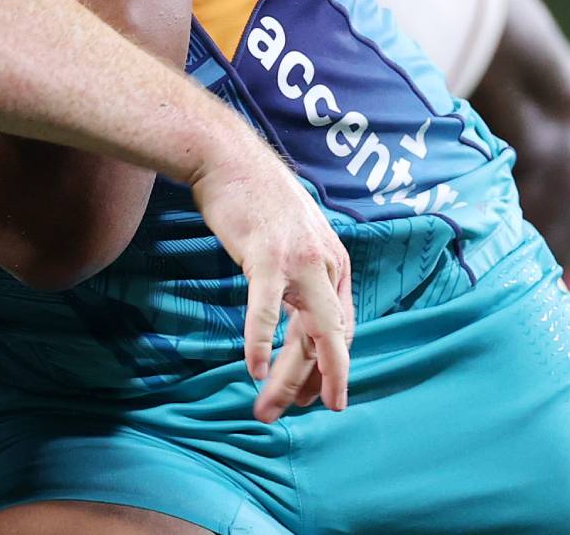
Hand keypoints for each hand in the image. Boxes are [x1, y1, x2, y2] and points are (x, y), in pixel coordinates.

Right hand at [187, 148, 354, 421]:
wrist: (227, 156)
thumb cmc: (254, 196)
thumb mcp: (294, 236)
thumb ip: (303, 272)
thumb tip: (298, 307)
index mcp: (335, 263)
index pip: (342, 328)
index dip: (330, 368)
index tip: (313, 397)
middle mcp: (325, 265)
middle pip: (327, 339)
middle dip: (314, 384)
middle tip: (293, 414)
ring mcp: (298, 260)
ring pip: (302, 333)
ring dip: (286, 378)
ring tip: (268, 408)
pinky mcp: (266, 255)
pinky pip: (266, 310)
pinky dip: (260, 341)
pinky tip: (253, 369)